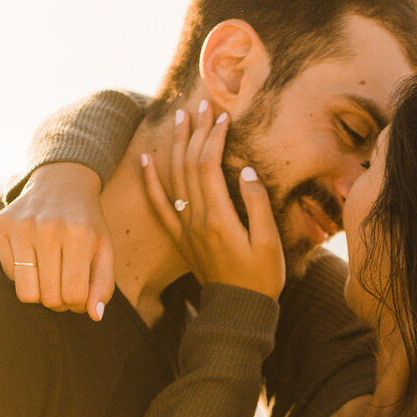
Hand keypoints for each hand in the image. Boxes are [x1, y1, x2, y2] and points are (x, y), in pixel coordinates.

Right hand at [0, 163, 114, 318]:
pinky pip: (10, 274)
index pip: (73, 296)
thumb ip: (104, 285)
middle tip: (64, 285)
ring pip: (26, 292)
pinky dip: (23, 274)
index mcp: (79, 236)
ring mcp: (21, 226)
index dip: (78, 304)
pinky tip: (33, 256)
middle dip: (59, 301)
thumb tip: (94, 316)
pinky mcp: (1, 226)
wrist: (61, 182)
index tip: (80, 294)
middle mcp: (48, 229)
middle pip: (49, 297)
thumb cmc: (86, 224)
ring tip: (49, 277)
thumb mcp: (104, 250)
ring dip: (39, 293)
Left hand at [141, 102, 284, 299]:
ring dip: (177, 145)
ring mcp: (186, 229)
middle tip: (202, 104)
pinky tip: (146, 159)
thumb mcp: (270, 243)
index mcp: (219, 217)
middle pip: (190, 164)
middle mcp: (197, 219)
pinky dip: (151, 182)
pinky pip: (160, 207)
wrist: (237, 312)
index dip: (214, 137)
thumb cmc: (261, 279)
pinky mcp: (182, 239)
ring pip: (174, 178)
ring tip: (180, 117)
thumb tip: (246, 171)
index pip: (208, 165)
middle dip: (196, 131)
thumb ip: (257, 205)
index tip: (223, 116)